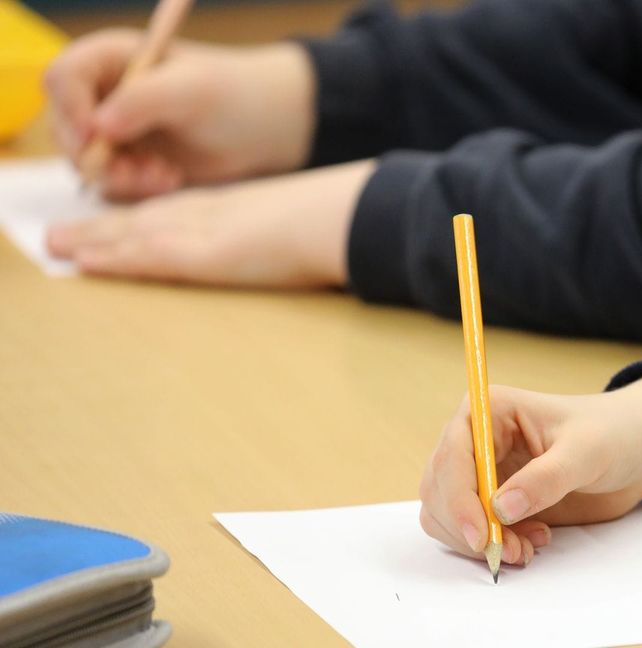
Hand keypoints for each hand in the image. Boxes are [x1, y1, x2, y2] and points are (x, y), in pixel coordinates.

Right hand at [44, 29, 314, 200]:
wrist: (270, 129)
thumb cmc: (237, 96)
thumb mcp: (193, 90)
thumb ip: (143, 99)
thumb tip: (99, 125)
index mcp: (113, 59)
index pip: (63, 76)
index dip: (70, 108)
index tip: (95, 137)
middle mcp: (106, 92)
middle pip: (64, 125)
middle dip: (95, 155)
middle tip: (136, 171)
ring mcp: (116, 130)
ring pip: (86, 161)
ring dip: (119, 176)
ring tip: (165, 176)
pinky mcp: (131, 161)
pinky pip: (112, 182)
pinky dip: (135, 188)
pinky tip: (171, 180)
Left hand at [45, 160, 372, 286]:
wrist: (354, 216)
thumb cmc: (348, 222)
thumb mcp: (315, 228)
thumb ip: (299, 240)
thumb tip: (311, 250)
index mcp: (244, 207)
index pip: (181, 210)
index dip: (144, 217)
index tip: (117, 224)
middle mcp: (218, 212)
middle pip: (149, 217)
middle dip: (105, 228)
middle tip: (63, 236)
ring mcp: (210, 230)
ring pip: (137, 233)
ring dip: (94, 240)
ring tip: (57, 247)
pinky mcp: (207, 253)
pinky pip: (149, 255)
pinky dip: (114, 258)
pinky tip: (85, 264)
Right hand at [419, 376, 641, 565]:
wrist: (635, 452)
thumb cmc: (612, 434)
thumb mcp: (585, 452)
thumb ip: (545, 479)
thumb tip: (500, 509)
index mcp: (489, 411)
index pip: (452, 456)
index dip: (458, 499)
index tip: (481, 536)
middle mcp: (475, 440)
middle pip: (440, 490)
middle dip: (469, 527)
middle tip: (509, 551)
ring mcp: (482, 472)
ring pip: (448, 516)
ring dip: (480, 542)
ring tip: (527, 548)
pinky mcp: (493, 501)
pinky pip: (472, 531)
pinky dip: (494, 545)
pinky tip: (533, 541)